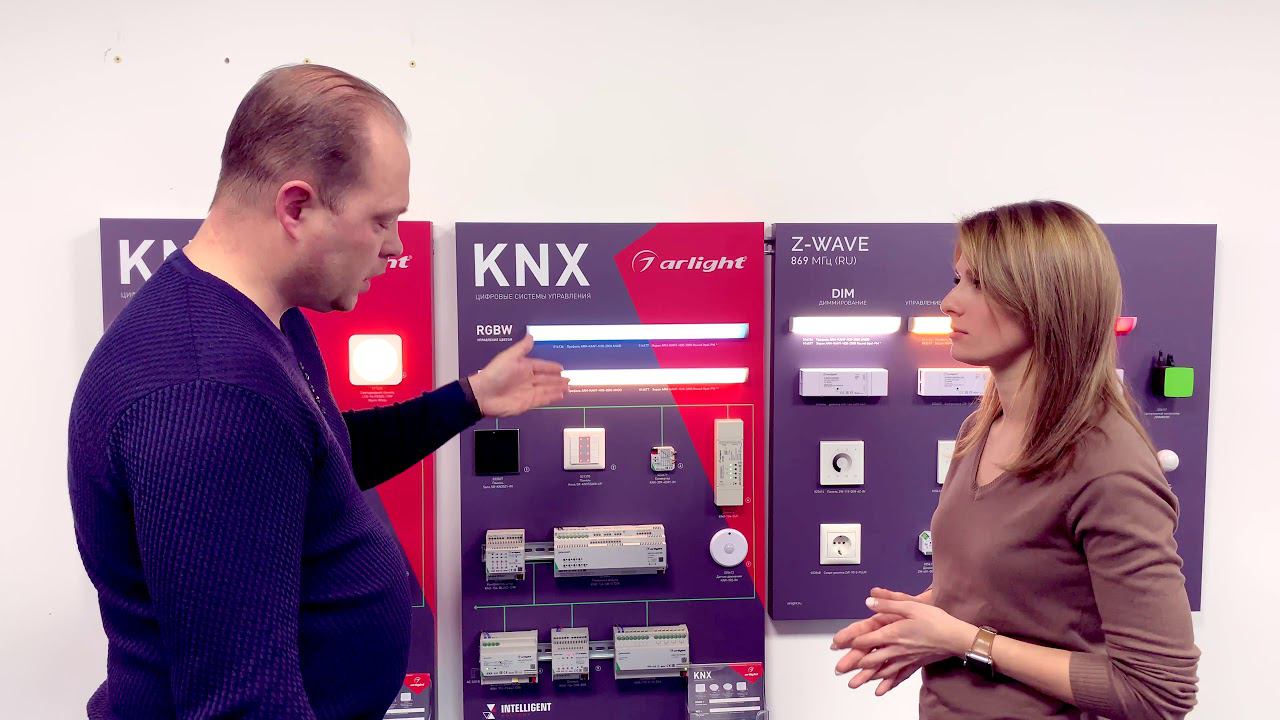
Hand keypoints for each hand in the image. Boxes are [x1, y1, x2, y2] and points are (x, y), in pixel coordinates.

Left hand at [468, 335, 568, 416]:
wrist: (483, 395)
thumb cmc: (494, 374)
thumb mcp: (509, 356)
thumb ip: (522, 347)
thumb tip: (530, 335)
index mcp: (523, 367)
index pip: (541, 366)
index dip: (551, 366)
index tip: (561, 367)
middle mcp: (526, 379)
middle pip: (546, 378)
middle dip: (557, 379)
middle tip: (568, 378)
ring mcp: (527, 391)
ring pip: (546, 389)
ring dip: (557, 388)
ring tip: (568, 387)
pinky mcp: (527, 403)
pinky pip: (542, 399)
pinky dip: (551, 397)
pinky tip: (559, 396)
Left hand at [835, 587, 974, 694]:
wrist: (955, 638)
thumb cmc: (935, 620)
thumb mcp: (911, 605)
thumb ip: (889, 604)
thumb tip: (870, 601)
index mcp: (894, 633)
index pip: (867, 641)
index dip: (851, 642)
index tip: (838, 644)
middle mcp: (897, 649)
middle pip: (870, 660)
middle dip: (854, 665)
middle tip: (840, 669)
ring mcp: (905, 659)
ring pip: (881, 671)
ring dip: (866, 678)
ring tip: (853, 683)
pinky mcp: (914, 664)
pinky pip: (898, 677)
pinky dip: (887, 684)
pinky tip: (880, 690)